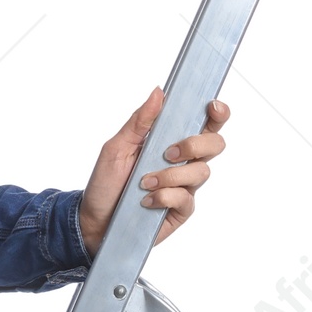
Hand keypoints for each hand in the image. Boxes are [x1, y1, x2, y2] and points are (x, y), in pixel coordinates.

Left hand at [77, 86, 229, 257]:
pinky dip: (163, 197)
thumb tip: (159, 91)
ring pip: (201, 172)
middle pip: (215, 144)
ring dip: (170, 175)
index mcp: (171, 141)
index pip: (204, 123)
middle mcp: (183, 162)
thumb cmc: (106, 182)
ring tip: (144, 183)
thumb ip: (139, 121)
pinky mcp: (181, 209)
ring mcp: (184, 186)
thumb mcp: (117, 147)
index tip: (211, 106)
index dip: (217, 113)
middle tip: (168, 153)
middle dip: (195, 145)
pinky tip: (146, 201)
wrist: (94, 219)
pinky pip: (186, 198)